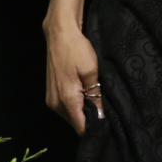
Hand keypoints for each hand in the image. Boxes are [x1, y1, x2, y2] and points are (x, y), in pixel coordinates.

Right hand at [43, 0, 102, 133]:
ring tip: (98, 99)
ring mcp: (52, 100)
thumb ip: (96, 95)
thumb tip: (102, 115)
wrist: (60, 33)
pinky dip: (77, 104)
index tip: (109, 124)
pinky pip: (67, 107)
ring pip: (72, 115)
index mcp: (66, 100)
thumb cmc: (77, 50)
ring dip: (84, 111)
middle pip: (76, 122)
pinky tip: (87, 94)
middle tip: (106, 109)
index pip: (81, 128)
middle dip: (91, 119)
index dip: (95, 128)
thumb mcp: (92, 71)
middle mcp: (55, 105)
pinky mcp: (52, 94)